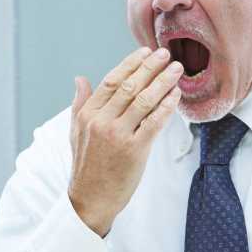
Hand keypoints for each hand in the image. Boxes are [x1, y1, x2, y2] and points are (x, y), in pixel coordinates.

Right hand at [68, 47, 182, 235]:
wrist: (90, 199)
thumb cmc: (86, 166)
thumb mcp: (75, 132)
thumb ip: (80, 103)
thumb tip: (80, 79)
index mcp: (87, 114)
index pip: (111, 81)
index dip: (130, 64)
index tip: (145, 52)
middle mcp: (101, 122)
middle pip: (129, 87)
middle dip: (150, 67)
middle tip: (166, 54)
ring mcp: (118, 135)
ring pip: (144, 101)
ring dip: (162, 82)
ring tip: (176, 70)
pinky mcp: (134, 150)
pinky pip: (154, 123)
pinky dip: (166, 106)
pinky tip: (175, 96)